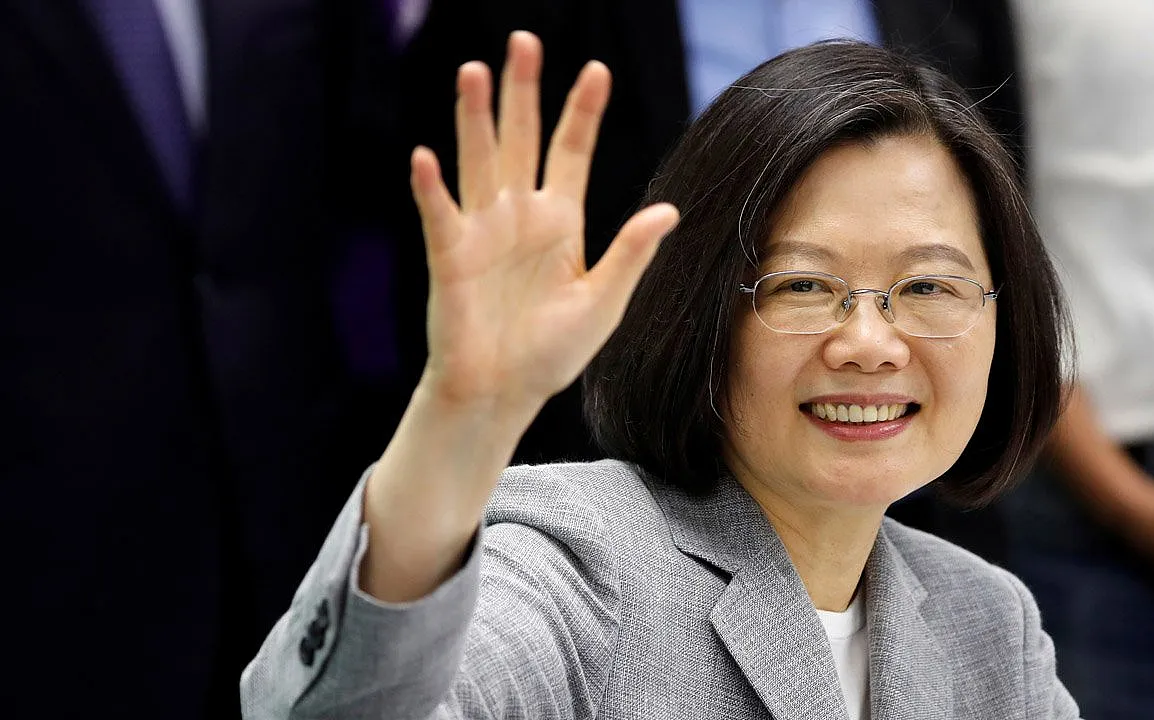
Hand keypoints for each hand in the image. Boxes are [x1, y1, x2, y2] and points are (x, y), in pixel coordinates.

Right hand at [410, 31, 678, 419]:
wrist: (503, 394)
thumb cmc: (551, 352)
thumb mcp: (603, 301)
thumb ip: (629, 253)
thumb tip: (668, 210)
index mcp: (560, 220)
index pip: (570, 151)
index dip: (581, 112)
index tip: (597, 70)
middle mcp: (519, 215)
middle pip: (521, 139)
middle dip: (522, 91)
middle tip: (522, 40)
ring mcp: (482, 231)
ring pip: (479, 162)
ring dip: (473, 118)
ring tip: (472, 71)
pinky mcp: (451, 258)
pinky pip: (441, 216)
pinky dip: (432, 189)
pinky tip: (425, 156)